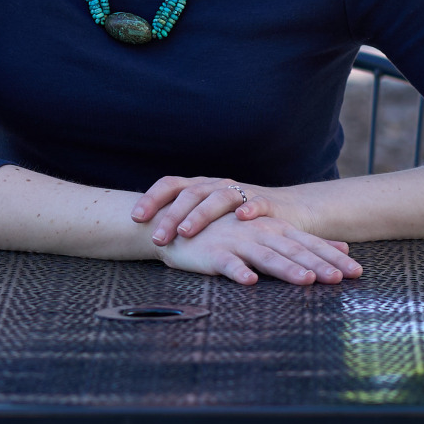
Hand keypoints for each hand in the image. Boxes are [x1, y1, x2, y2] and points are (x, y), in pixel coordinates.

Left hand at [133, 175, 335, 248]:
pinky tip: (241, 219)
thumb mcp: (209, 217)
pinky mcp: (268, 203)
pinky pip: (257, 203)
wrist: (287, 210)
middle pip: (191, 194)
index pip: (171, 185)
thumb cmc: (238, 219)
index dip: (152, 199)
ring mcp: (242, 192)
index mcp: (200, 187)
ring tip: (187, 232)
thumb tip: (144, 234)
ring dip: (201, 214)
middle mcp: (217, 186)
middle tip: (158, 238)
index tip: (135, 218)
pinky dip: (249, 209)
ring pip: (218, 198)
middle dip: (172, 216)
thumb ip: (182, 221)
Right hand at [153, 211, 361, 285]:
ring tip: (306, 280)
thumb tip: (343, 249)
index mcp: (274, 230)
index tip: (358, 272)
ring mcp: (237, 243)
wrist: (180, 225)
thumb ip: (303, 242)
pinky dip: (238, 271)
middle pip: (293, 250)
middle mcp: (259, 233)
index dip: (332, 257)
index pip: (309, 244)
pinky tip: (250, 282)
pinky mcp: (213, 253)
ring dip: (286, 268)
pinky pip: (227, 264)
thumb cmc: (228, 234)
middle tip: (341, 279)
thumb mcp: (268, 234)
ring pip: (266, 256)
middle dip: (317, 264)